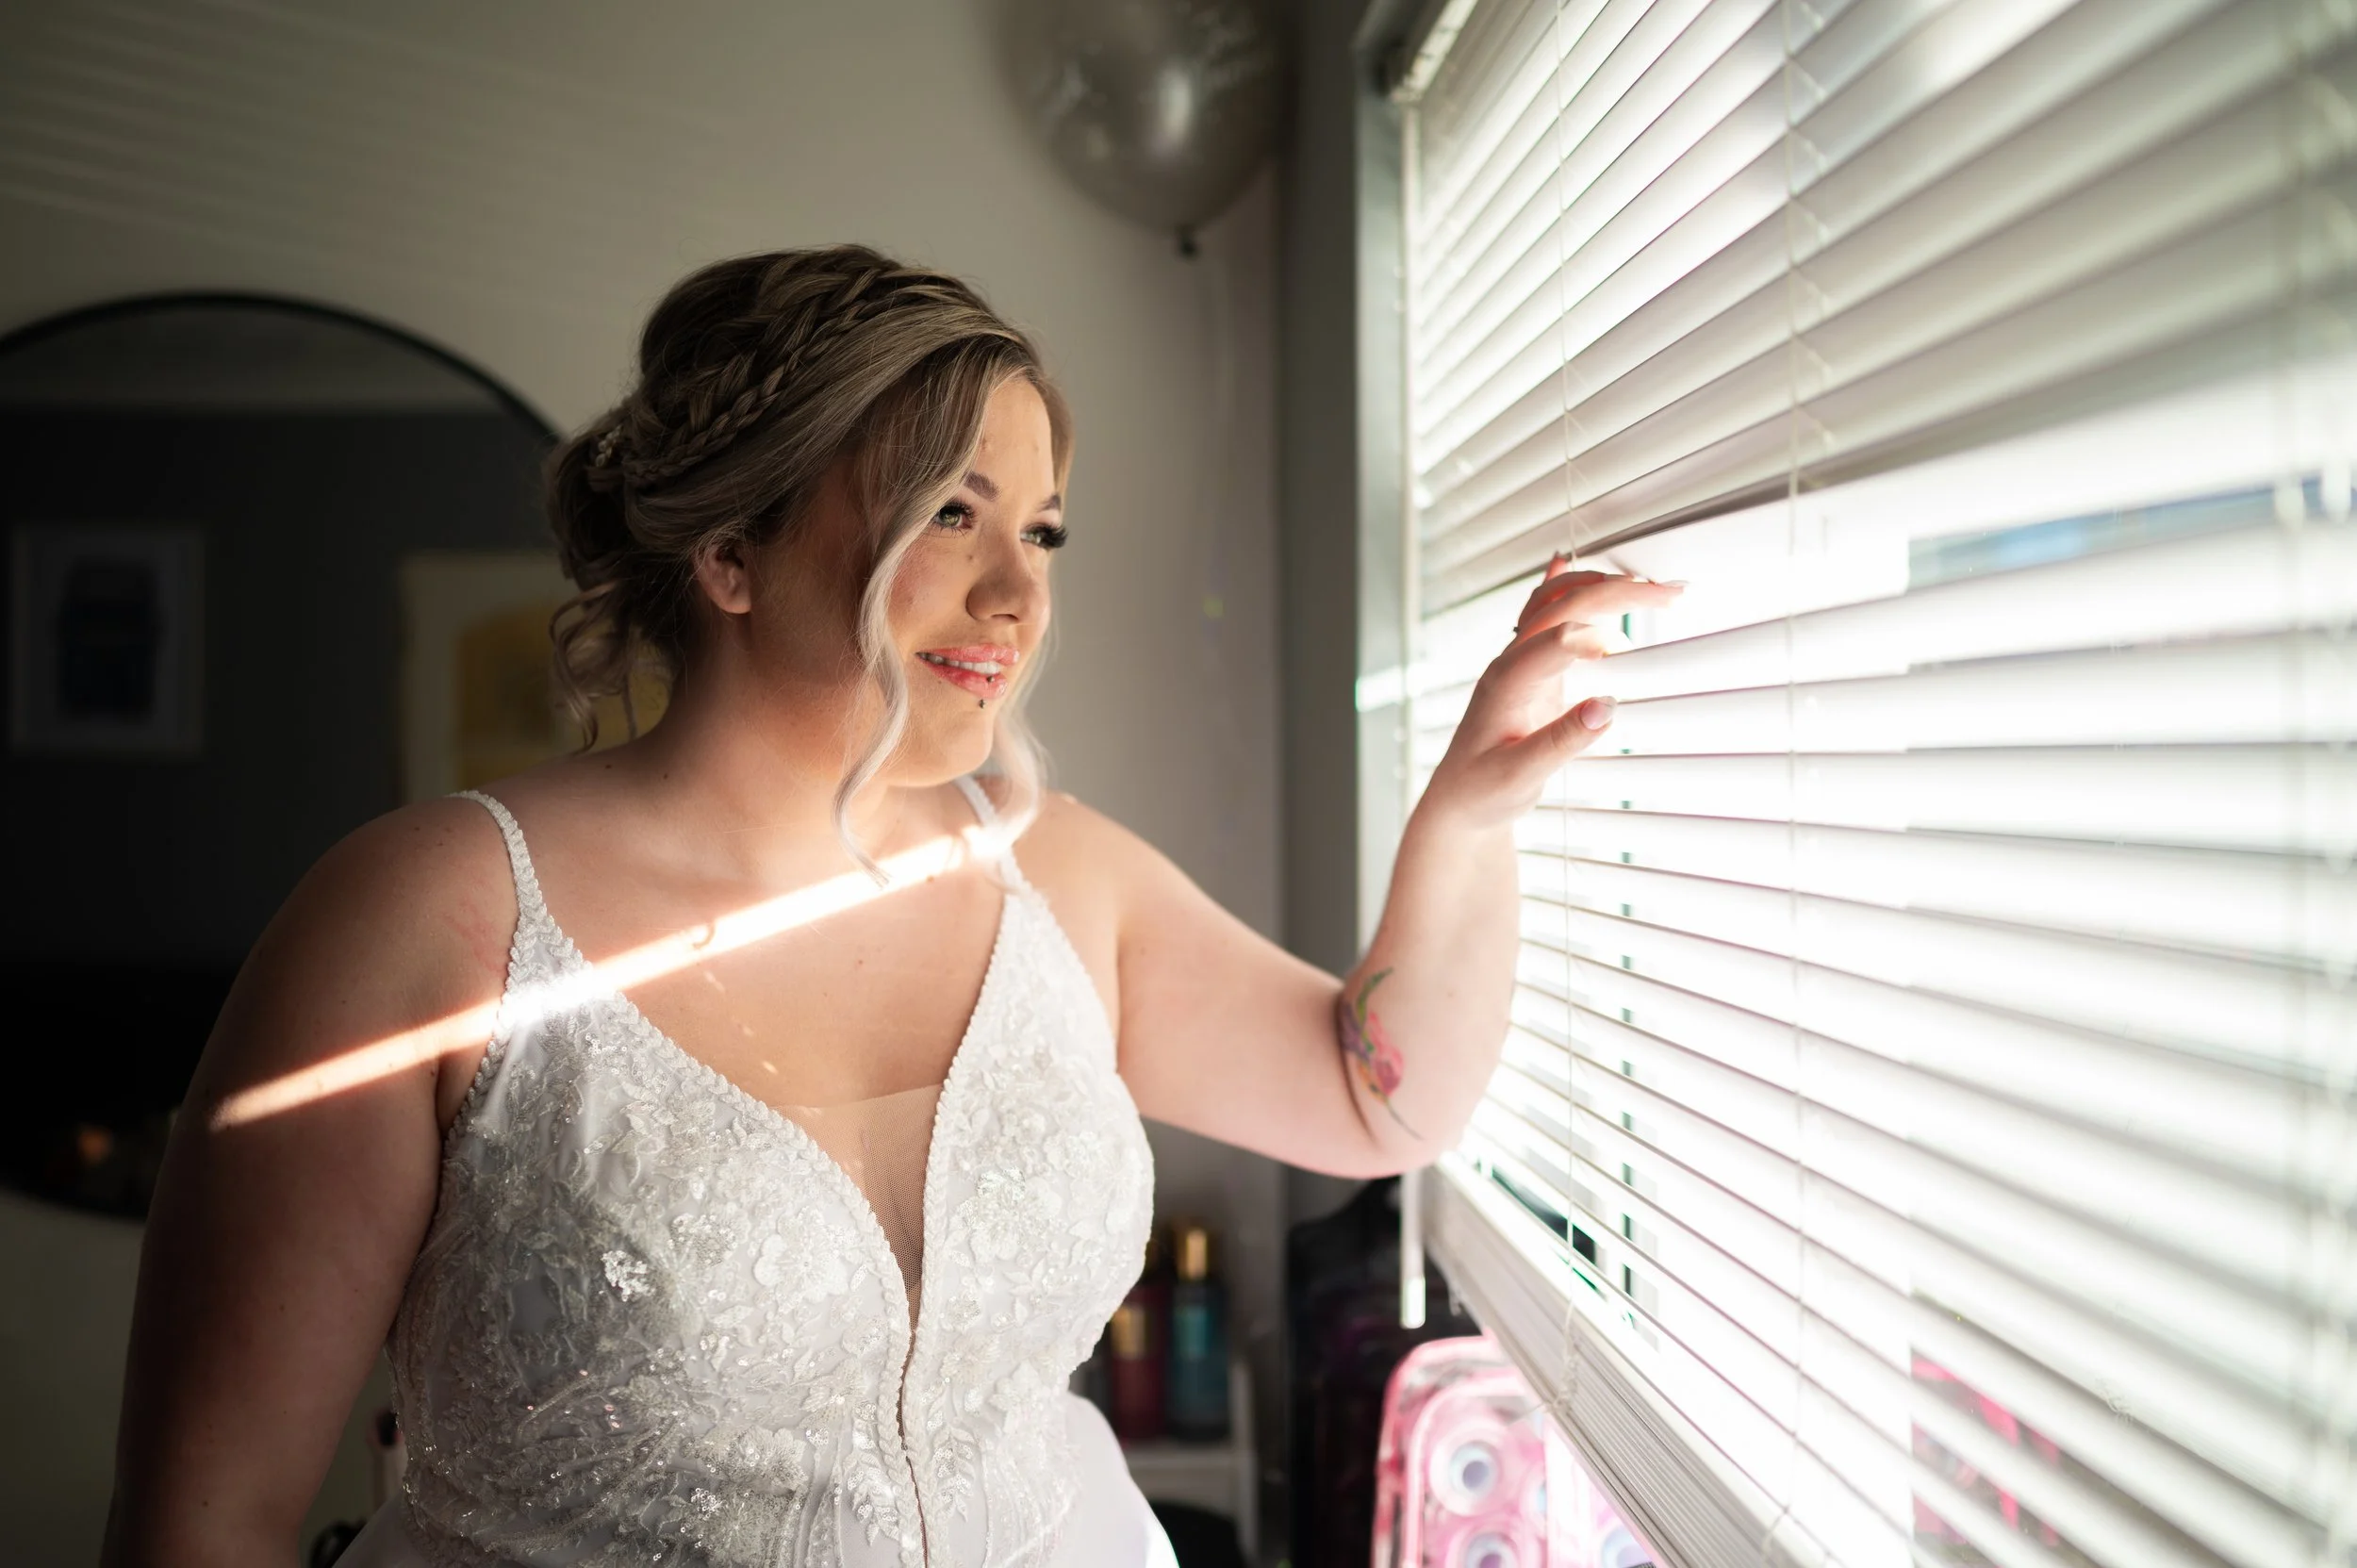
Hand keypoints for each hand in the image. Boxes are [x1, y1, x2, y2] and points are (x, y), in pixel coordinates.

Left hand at [1421, 555, 1683, 827]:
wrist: (1460, 801)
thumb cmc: (1484, 791)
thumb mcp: (1522, 777)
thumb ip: (1563, 742)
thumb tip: (1607, 706)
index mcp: (1506, 683)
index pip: (1552, 639)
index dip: (1589, 636)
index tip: (1625, 647)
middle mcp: (1511, 662)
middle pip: (1564, 607)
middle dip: (1617, 593)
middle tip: (1672, 593)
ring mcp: (1519, 662)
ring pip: (1555, 603)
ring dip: (1600, 586)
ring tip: (1651, 586)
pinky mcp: (1530, 669)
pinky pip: (1540, 616)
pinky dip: (1559, 588)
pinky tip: (1563, 561)